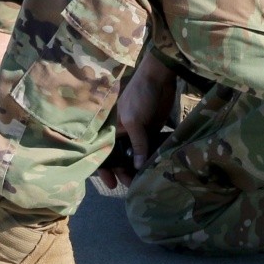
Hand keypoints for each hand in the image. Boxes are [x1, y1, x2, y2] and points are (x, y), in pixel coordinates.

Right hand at [101, 51, 174, 189]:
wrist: (159, 78)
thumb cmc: (140, 96)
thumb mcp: (134, 120)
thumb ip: (136, 143)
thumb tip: (135, 166)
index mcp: (112, 130)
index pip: (105, 153)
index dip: (106, 169)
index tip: (111, 184)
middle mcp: (123, 134)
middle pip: (120, 158)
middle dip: (124, 172)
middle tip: (131, 186)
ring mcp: (138, 133)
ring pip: (135, 155)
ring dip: (137, 167)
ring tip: (142, 181)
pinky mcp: (152, 130)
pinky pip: (149, 148)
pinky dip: (149, 158)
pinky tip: (153, 168)